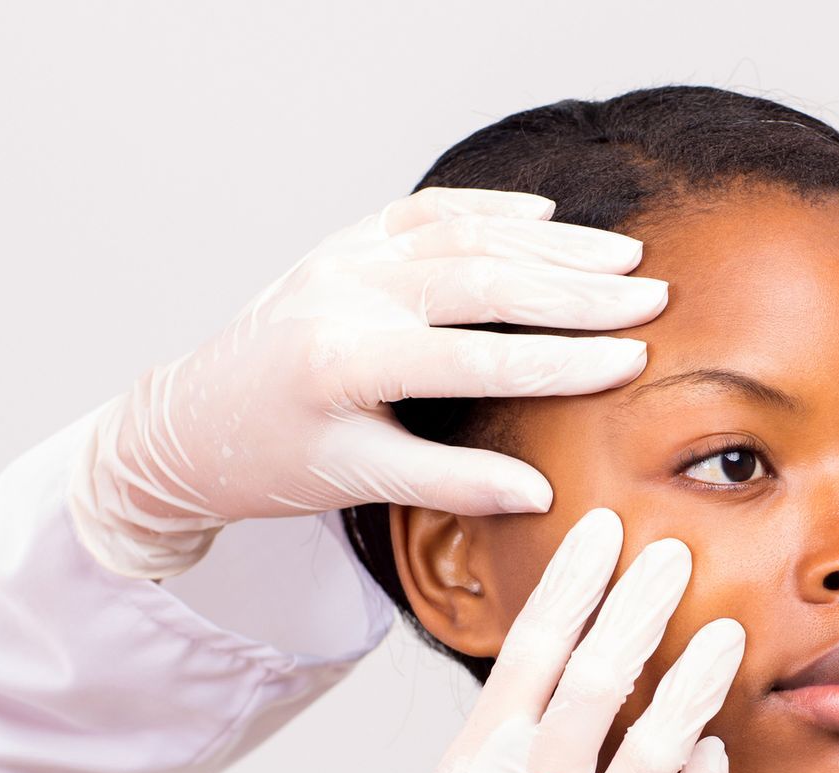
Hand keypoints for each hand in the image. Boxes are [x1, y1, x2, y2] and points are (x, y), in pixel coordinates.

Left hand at [67, 187, 666, 577]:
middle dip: (577, 291)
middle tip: (651, 297)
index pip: (479, 359)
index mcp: (347, 364)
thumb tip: (541, 494)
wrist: (188, 423)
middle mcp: (345, 296)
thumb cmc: (273, 464)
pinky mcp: (342, 244)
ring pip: (464, 236)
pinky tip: (547, 217)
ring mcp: (343, 260)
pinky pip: (426, 213)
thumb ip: (453, 484)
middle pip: (484, 282)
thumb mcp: (360, 484)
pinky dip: (490, 210)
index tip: (631, 359)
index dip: (563, 361)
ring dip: (550, 244)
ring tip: (623, 255)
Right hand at [279, 508, 742, 772]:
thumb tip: (548, 679)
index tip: (601, 530)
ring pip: (659, 742)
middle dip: (643, 605)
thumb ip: (494, 757)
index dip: (571, 584)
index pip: (527, 653)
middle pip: (598, 678)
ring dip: (698, 679)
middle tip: (677, 555)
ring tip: (730, 633)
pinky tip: (713, 747)